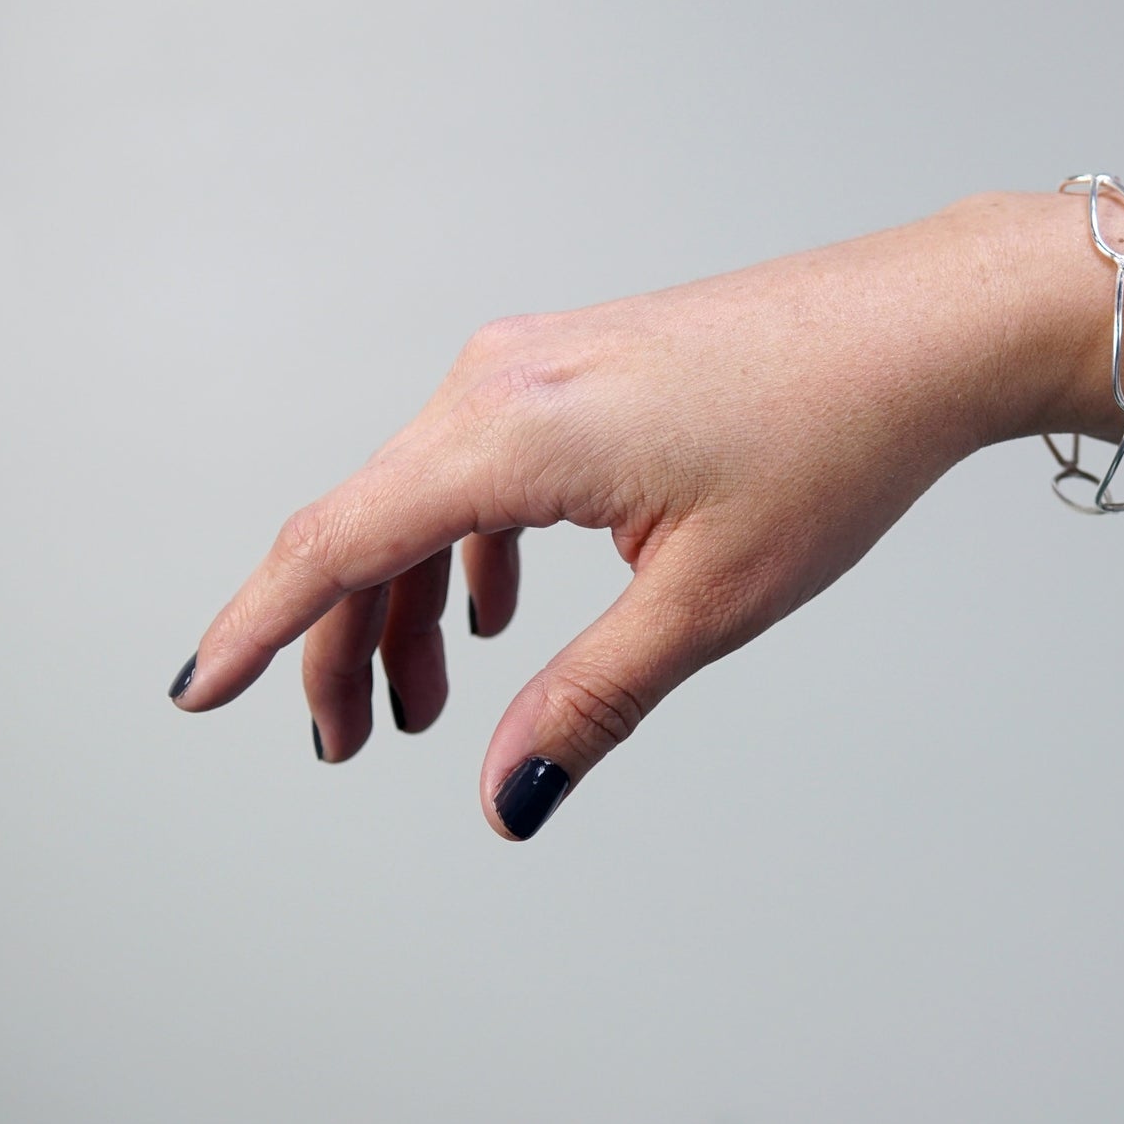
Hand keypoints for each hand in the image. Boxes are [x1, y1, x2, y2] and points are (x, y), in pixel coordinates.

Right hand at [168, 196, 1062, 838]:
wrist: (922, 328)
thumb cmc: (836, 440)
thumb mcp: (707, 597)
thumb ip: (590, 696)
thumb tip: (506, 795)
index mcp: (514, 430)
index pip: (338, 541)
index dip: (259, 628)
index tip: (201, 693)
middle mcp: (502, 377)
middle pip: (371, 524)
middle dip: (344, 642)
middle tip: (352, 741)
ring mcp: (540, 359)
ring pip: (426, 496)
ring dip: (410, 598)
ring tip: (427, 699)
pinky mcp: (580, 363)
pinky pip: (484, 464)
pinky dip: (470, 546)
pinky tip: (496, 606)